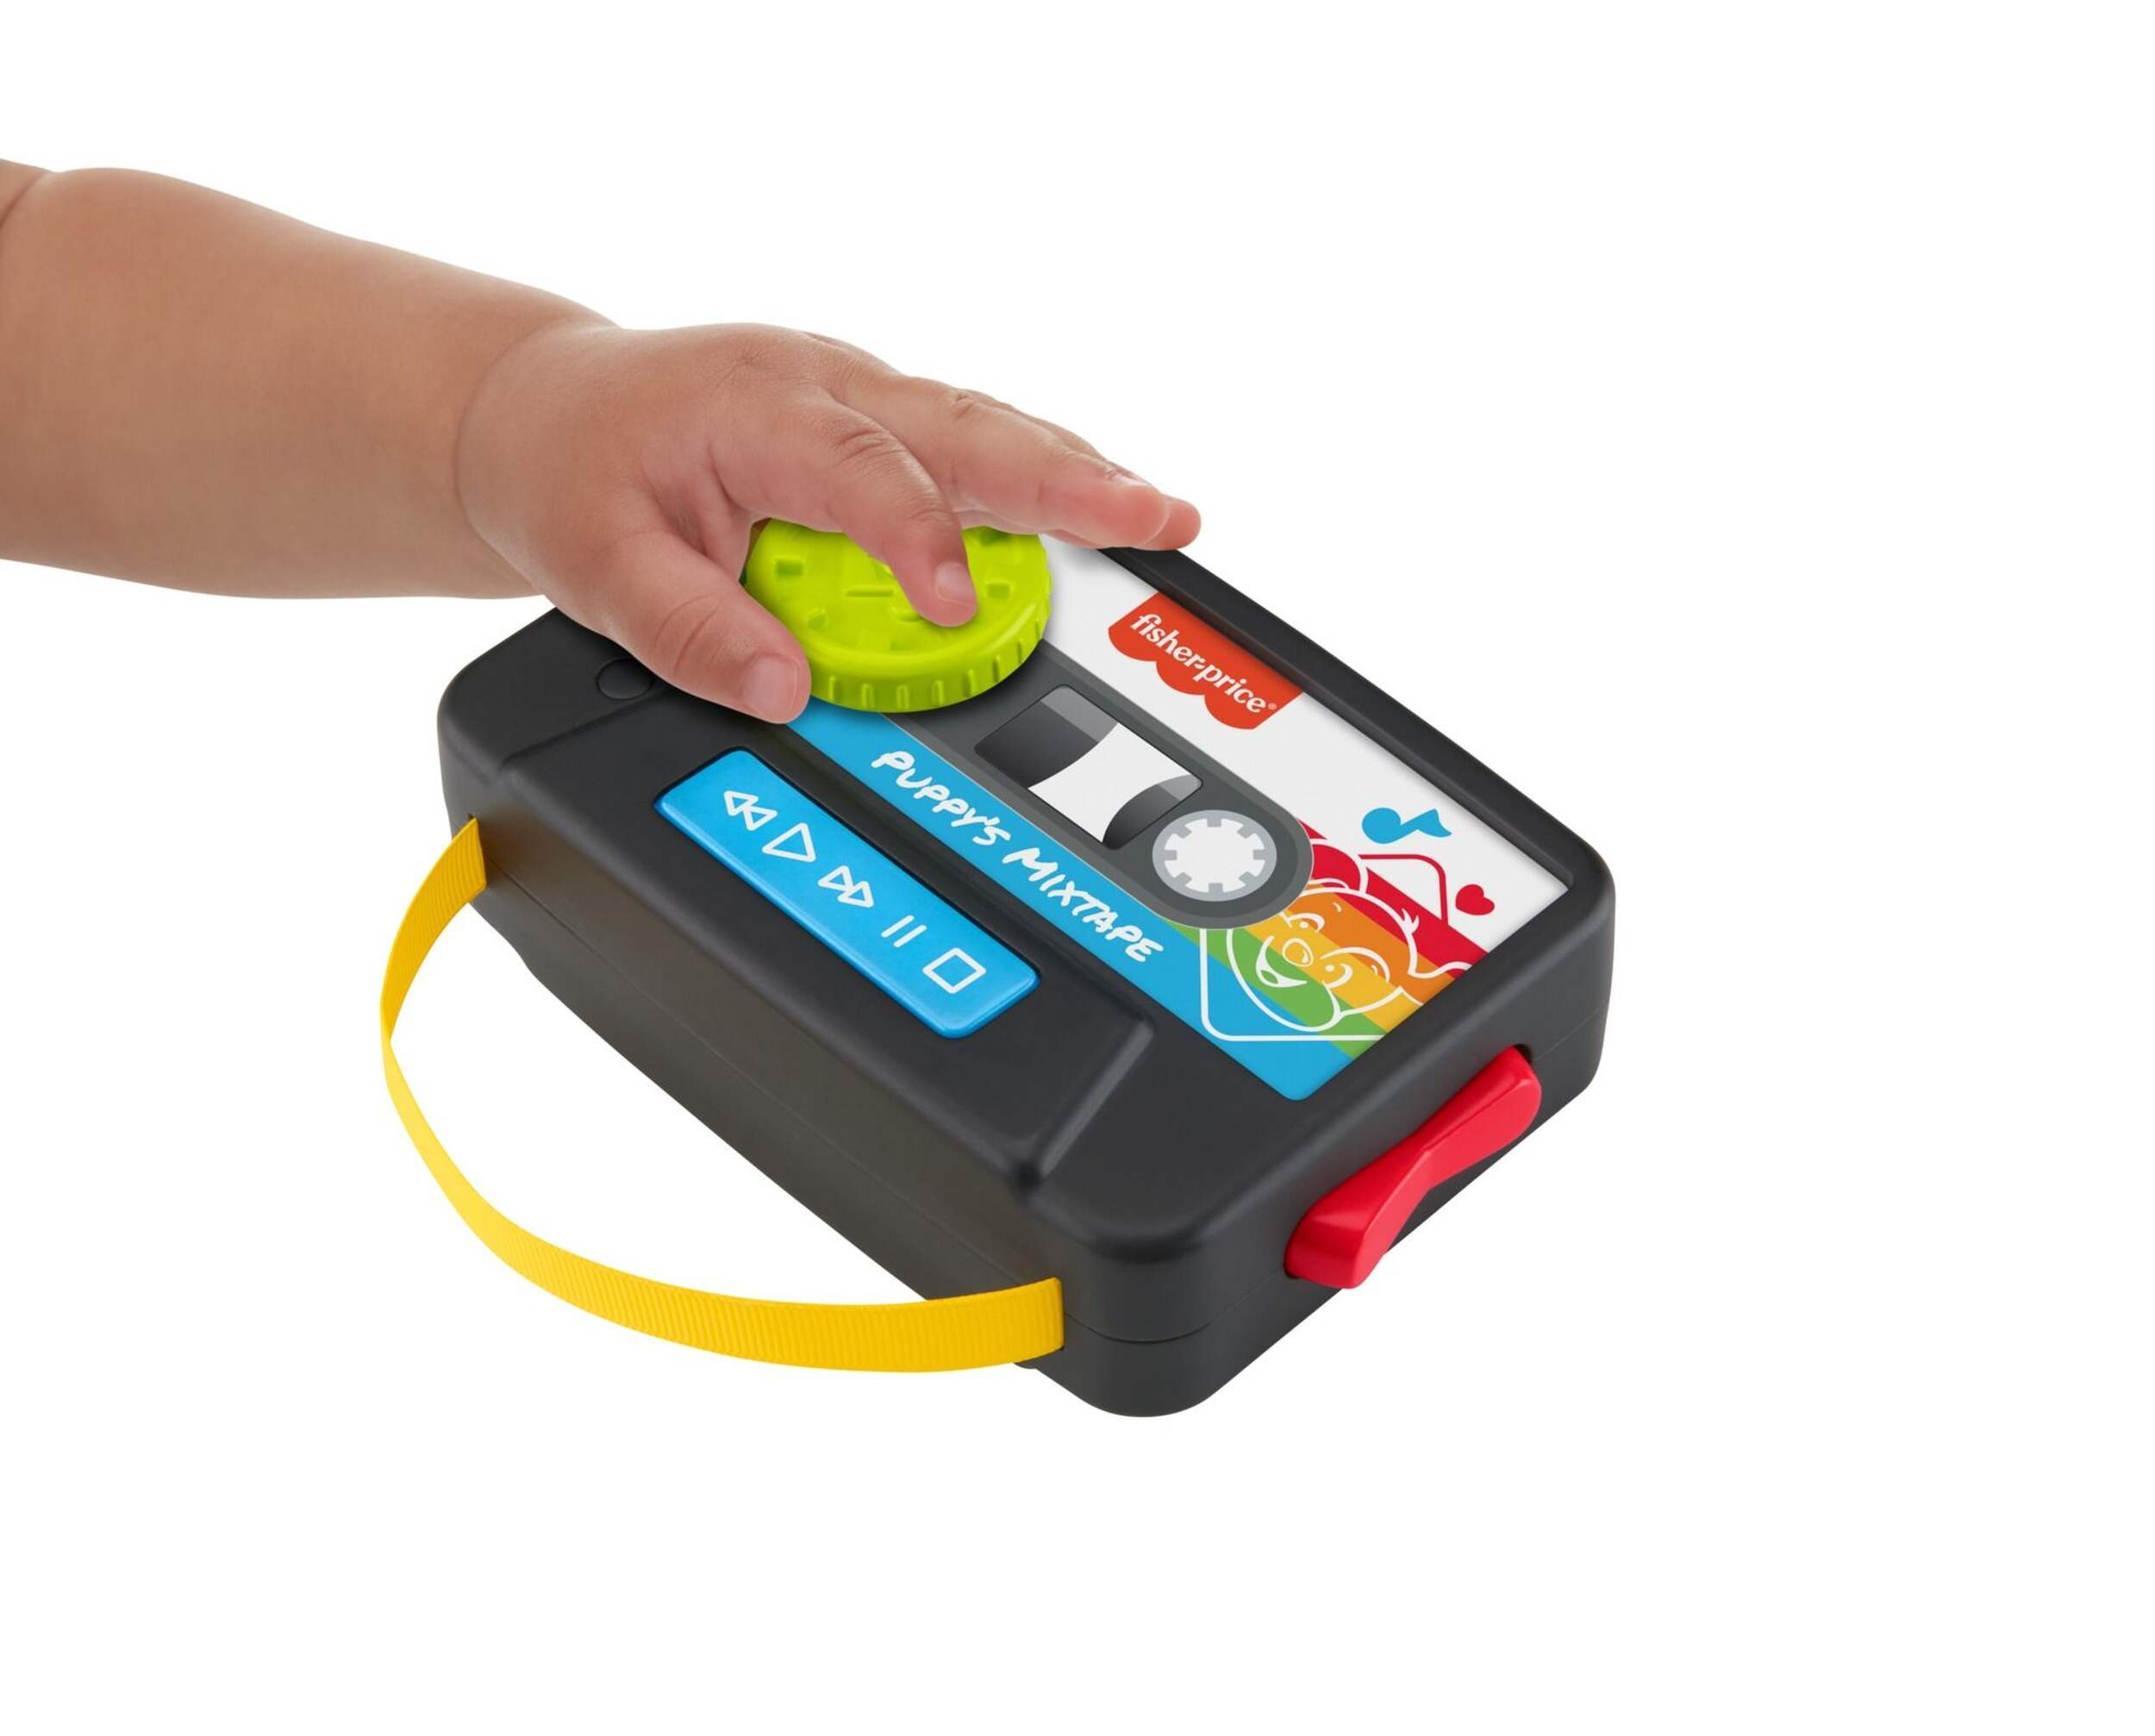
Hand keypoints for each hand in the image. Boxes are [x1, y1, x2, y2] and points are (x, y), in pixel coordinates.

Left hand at [455, 321, 1199, 720]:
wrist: (551, 406)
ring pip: (989, 429)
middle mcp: (830, 388)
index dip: (919, 539)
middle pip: (968, 429)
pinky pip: (975, 447)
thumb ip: (687, 629)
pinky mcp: (884, 424)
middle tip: (1157, 518)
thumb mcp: (594, 564)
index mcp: (757, 407)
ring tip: (1163, 521)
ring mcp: (866, 399)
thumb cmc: (576, 467)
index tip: (957, 611)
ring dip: (1077, 474)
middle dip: (1069, 478)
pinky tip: (1101, 515)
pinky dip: (1043, 477)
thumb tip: (782, 692)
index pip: (860, 470)